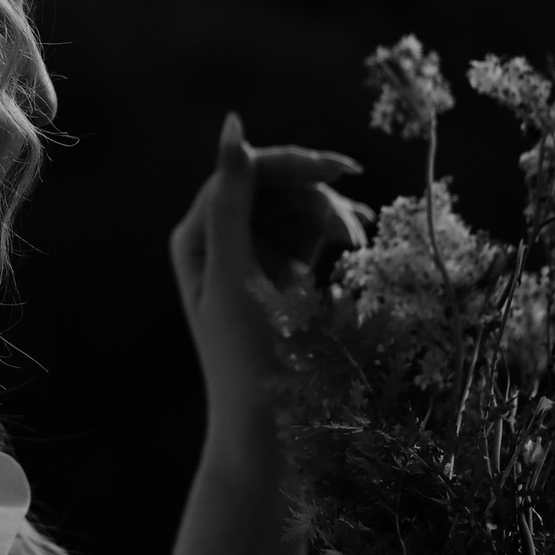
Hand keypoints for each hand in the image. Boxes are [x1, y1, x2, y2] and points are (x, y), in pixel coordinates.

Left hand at [168, 114, 364, 448]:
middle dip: (315, 197)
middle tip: (355, 231)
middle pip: (273, 185)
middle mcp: (220, 240)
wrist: (271, 428)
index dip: (291, 164)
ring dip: (329, 215)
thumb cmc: (246, 356)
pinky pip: (311, 231)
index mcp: (197, 236)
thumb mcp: (237, 274)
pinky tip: (357, 240)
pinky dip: (334, 230)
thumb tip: (233, 126)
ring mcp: (255, 256)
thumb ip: (233, 200)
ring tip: (356, 246)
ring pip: (297, 206)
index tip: (343, 171)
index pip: (243, 173)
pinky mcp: (284, 274)